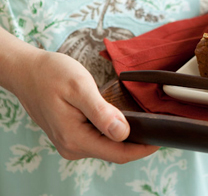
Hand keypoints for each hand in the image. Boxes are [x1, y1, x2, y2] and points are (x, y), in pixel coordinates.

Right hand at [13, 50, 157, 162]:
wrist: (26, 71)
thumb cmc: (51, 74)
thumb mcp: (79, 87)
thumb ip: (101, 112)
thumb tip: (123, 134)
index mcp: (75, 138)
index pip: (118, 154)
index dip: (143, 149)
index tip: (162, 138)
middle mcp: (72, 147)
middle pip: (115, 153)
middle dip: (138, 142)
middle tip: (158, 126)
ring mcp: (71, 143)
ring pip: (108, 147)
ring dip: (126, 138)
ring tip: (145, 122)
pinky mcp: (72, 136)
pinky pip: (99, 140)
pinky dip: (113, 132)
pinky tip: (123, 120)